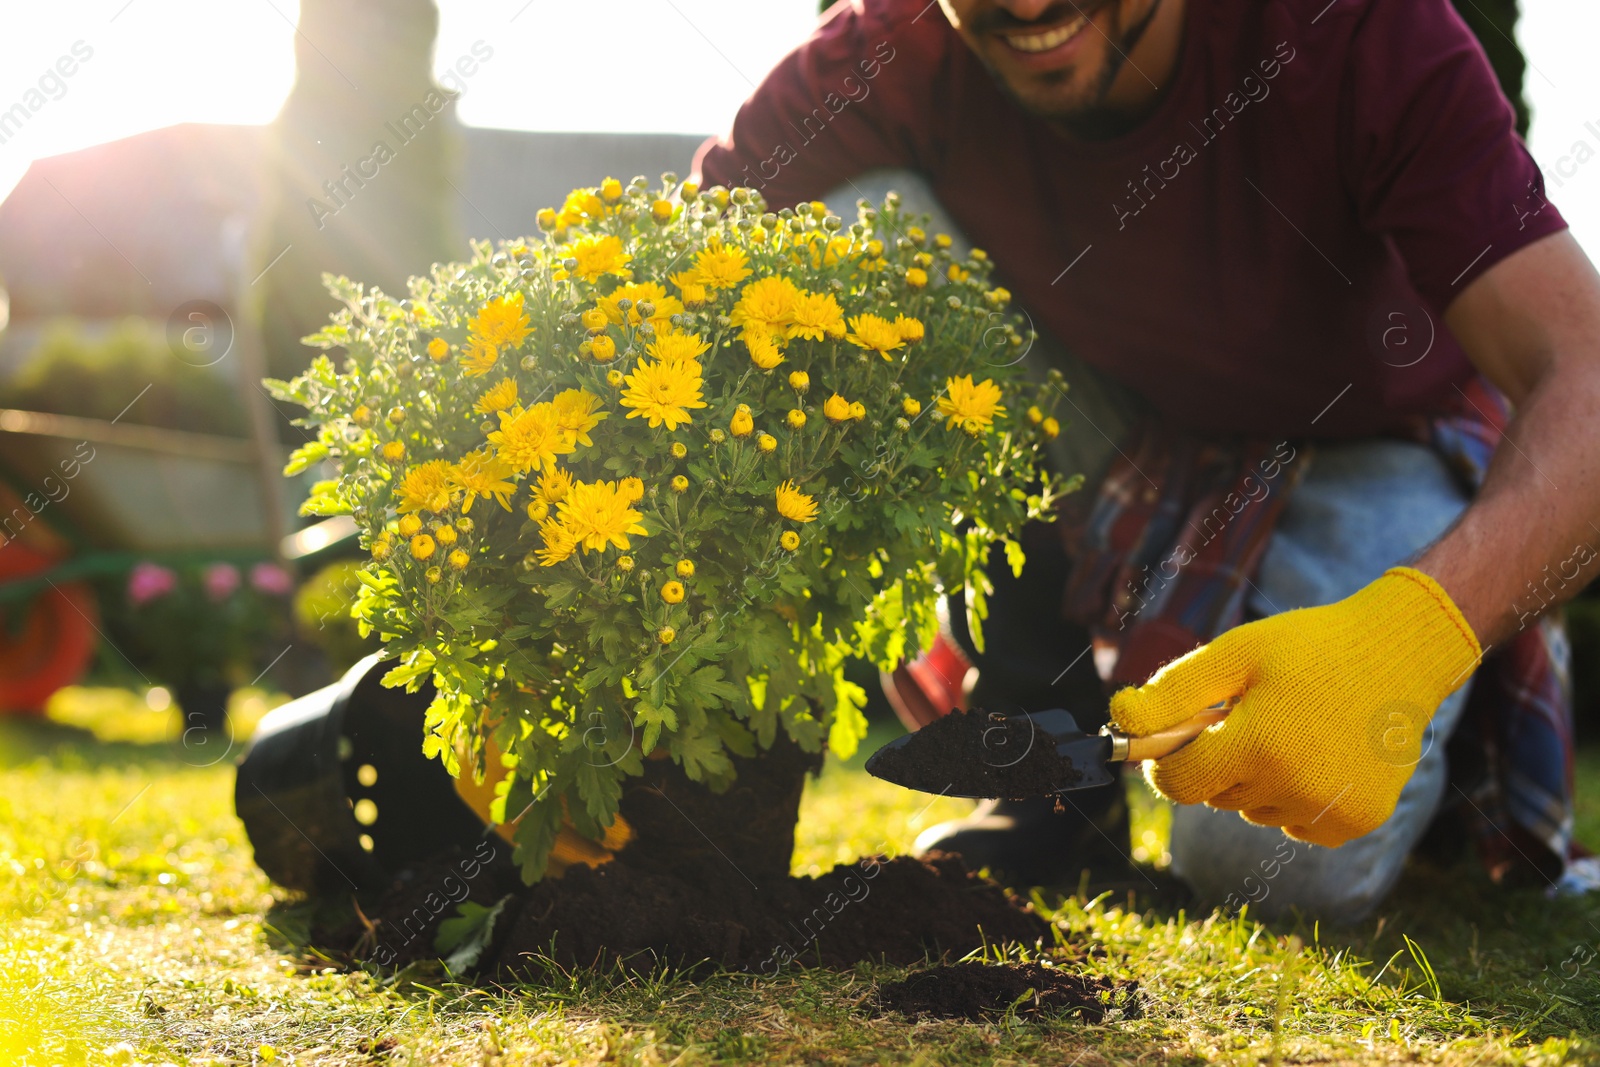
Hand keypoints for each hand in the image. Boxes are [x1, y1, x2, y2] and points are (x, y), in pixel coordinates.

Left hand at [1109, 567, 1479, 846]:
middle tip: (1249, 717)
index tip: (1177, 740)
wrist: (1400, 654)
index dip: (1167, 762)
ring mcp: (1331, 809)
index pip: (1179, 784)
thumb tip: (1119, 720)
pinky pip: (1296, 825)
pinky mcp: (1358, 821)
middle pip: (1215, 797)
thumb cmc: (1308, 647)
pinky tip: (1318, 755)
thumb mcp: (1235, 653)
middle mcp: (1295, 786)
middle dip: (1217, 762)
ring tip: (1290, 730)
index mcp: (1259, 744)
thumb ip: (1173, 691)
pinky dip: (1294, 799)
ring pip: (1254, 812)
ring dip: (1256, 781)